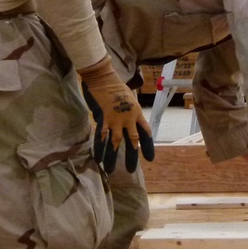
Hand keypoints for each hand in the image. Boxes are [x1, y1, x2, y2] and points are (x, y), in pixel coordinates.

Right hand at [79, 58, 152, 172]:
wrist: (104, 78)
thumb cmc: (116, 86)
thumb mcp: (128, 99)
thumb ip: (127, 113)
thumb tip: (123, 124)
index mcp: (137, 112)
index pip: (146, 132)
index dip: (148, 146)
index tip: (150, 158)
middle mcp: (129, 118)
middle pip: (133, 140)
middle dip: (131, 155)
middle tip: (130, 169)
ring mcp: (117, 119)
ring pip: (116, 141)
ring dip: (112, 156)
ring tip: (110, 168)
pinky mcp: (104, 118)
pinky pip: (102, 136)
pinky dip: (99, 146)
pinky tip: (97, 156)